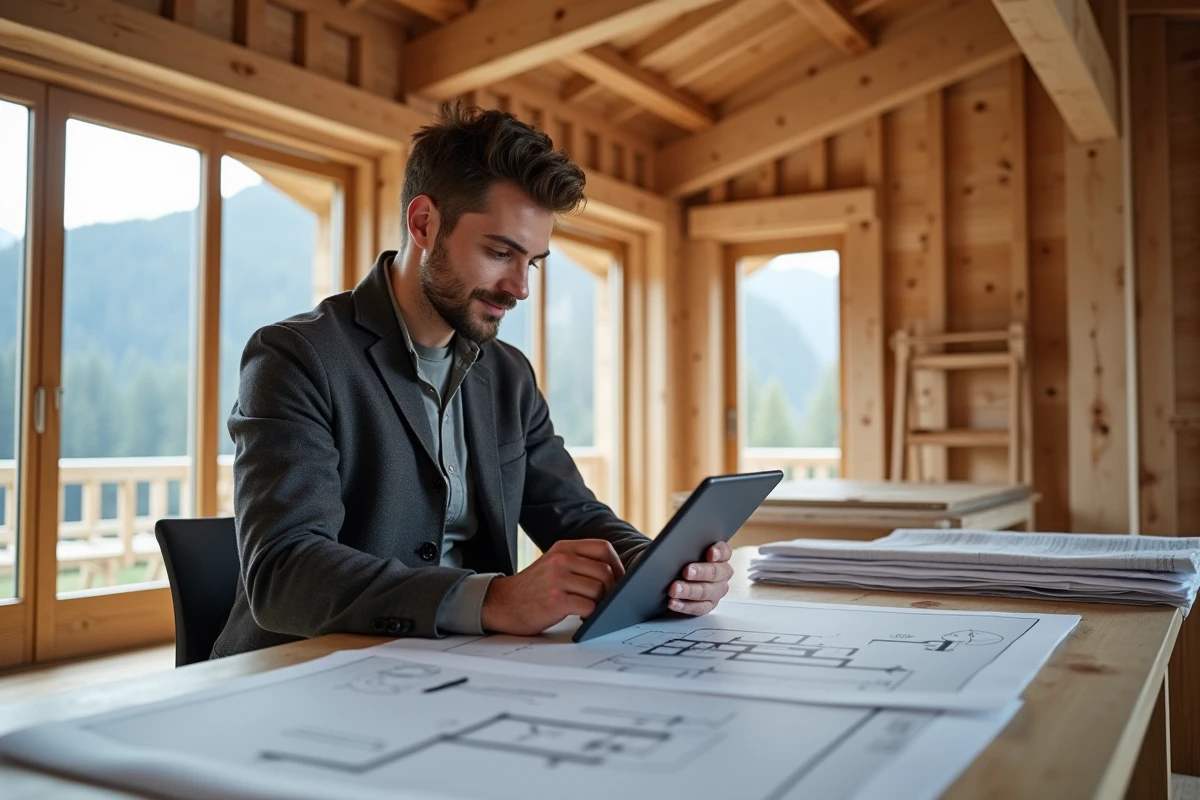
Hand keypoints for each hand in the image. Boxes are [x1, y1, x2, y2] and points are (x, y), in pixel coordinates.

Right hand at [481, 539, 624, 634]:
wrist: (501, 604)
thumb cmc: (533, 588)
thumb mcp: (553, 565)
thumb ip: (579, 563)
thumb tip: (616, 576)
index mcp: (563, 548)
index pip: (603, 548)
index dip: (618, 565)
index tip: (620, 580)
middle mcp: (561, 559)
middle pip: (605, 571)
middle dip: (613, 589)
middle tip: (609, 601)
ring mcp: (557, 578)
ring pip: (599, 589)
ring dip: (602, 603)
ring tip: (594, 610)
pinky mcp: (555, 600)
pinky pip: (588, 606)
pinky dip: (592, 615)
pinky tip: (583, 618)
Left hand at [667, 542, 732, 615]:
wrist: (671, 579)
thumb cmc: (680, 560)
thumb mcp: (683, 550)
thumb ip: (685, 546)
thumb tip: (674, 546)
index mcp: (720, 556)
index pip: (725, 551)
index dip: (719, 552)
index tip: (710, 553)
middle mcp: (722, 574)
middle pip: (716, 572)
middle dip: (700, 572)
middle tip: (686, 571)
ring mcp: (716, 591)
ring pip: (706, 592)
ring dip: (689, 590)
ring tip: (674, 589)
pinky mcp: (708, 605)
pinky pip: (699, 607)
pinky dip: (685, 605)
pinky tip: (674, 602)